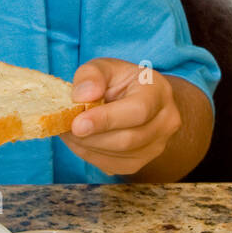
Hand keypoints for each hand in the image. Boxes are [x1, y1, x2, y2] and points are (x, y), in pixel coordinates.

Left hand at [60, 57, 181, 176]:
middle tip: (65, 126)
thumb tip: (82, 97)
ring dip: (87, 146)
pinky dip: (90, 155)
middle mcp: (166, 121)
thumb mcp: (105, 67)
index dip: (106, 119)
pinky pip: (112, 165)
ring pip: (118, 156)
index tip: (77, 123)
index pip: (138, 111)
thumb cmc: (119, 82)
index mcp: (158, 91)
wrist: (138, 101)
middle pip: (127, 139)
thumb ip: (91, 75)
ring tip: (69, 130)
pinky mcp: (141, 162)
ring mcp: (157, 145)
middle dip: (91, 136)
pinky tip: (81, 140)